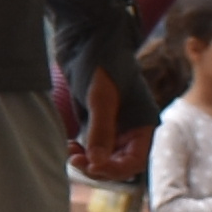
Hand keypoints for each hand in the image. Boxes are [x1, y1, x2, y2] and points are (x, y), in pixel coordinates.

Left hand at [68, 56, 145, 182]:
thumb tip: (97, 163)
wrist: (86, 42)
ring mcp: (114, 129)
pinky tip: (69, 145)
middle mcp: (131, 130)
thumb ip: (100, 130)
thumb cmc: (101, 64)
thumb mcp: (101, 98)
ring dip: (87, 161)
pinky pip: (93, 148)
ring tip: (70, 152)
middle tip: (75, 160)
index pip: (134, 161)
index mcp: (142, 124)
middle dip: (98, 167)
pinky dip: (82, 152)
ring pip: (104, 159)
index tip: (92, 165)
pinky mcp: (98, 125)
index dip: (115, 169)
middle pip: (118, 165)